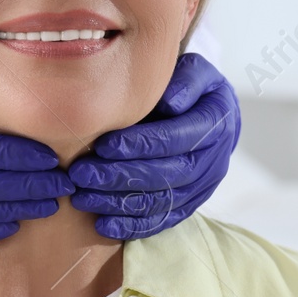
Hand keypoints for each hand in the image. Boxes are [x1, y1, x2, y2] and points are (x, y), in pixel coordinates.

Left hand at [68, 53, 240, 239]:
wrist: (212, 113)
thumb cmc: (191, 87)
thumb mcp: (194, 71)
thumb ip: (184, 80)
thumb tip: (169, 102)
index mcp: (215, 123)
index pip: (176, 138)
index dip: (141, 144)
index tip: (104, 145)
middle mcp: (213, 160)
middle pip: (167, 175)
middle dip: (121, 176)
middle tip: (82, 174)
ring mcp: (203, 187)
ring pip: (162, 201)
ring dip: (120, 203)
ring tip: (82, 197)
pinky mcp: (189, 204)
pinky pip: (162, 220)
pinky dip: (133, 225)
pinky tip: (102, 224)